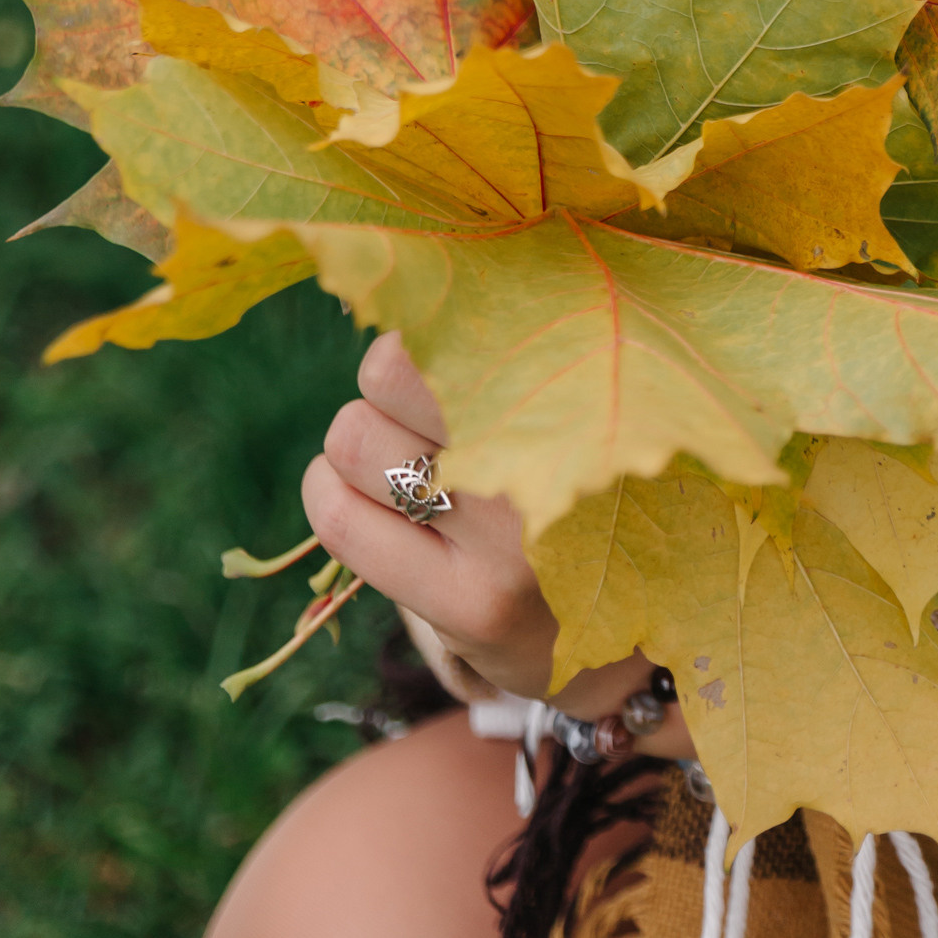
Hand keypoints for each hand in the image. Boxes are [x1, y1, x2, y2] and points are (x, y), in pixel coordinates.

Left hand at [304, 335, 694, 743]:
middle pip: (389, 370)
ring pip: (355, 439)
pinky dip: (325, 495)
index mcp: (582, 385)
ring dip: (353, 445)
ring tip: (390, 465)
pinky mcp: (472, 603)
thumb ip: (507, 354)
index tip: (435, 354)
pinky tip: (349, 497)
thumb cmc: (567, 488)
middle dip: (383, 388)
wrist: (612, 634)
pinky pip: (342, 521)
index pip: (455, 321)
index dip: (423, 330)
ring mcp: (515, 537)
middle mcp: (557, 454)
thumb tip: (398, 302)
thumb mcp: (566, 404)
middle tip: (413, 418)